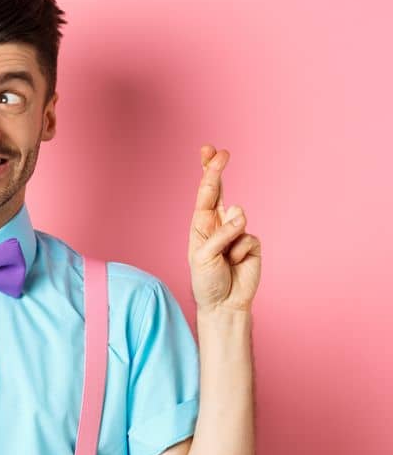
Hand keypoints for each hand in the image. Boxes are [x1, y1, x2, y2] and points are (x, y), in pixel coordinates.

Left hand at [188, 144, 261, 311]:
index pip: (205, 194)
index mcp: (201, 224)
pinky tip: (237, 264)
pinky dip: (241, 253)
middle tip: (220, 151)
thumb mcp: (204, 258)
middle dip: (216, 170)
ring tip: (224, 260)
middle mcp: (218, 224)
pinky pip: (249, 238)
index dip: (208, 172)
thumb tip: (240, 213)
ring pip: (238, 217)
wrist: (224, 303)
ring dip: (229, 239)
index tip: (210, 152)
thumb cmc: (207, 280)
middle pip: (219, 191)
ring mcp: (237, 232)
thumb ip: (220, 234)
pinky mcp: (253, 243)